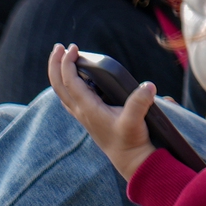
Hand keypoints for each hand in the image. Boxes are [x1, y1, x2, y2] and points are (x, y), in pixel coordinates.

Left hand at [47, 44, 157, 181]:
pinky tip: (76, 80)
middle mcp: (81, 111)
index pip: (71, 82)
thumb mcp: (135, 122)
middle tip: (59, 47)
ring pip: (63, 92)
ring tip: (63, 58)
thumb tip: (149, 85)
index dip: (68, 64)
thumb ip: (140, 103)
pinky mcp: (90, 117)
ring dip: (59, 74)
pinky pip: (71, 98)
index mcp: (88, 108)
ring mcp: (84, 115)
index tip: (73, 47)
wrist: (129, 158)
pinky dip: (68, 85)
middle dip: (56, 65)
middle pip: (59, 86)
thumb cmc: (131, 140)